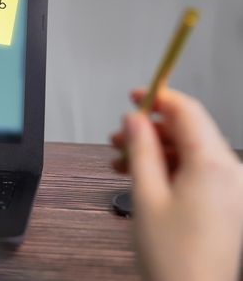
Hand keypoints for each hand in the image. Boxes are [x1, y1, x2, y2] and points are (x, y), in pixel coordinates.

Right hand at [110, 88, 242, 280]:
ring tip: (122, 160)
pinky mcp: (225, 201)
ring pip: (188, 151)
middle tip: (118, 136)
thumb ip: (140, 149)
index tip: (136, 95)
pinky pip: (195, 170)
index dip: (159, 98)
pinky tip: (141, 176)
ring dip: (155, 150)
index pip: (187, 112)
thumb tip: (135, 119)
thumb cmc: (173, 254)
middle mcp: (229, 171)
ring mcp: (230, 187)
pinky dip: (168, 168)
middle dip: (150, 129)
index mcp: (213, 165)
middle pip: (187, 131)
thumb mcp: (146, 194)